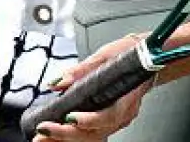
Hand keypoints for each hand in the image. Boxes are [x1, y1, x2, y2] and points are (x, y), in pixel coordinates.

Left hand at [33, 33, 151, 139]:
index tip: (69, 118)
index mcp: (126, 98)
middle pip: (95, 132)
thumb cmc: (129, 55)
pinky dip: (73, 135)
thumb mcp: (104, 56)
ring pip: (92, 137)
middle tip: (44, 130)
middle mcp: (122, 114)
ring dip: (66, 139)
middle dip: (67, 134)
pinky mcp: (109, 120)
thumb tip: (58, 82)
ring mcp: (117, 120)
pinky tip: (56, 133)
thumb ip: (80, 71)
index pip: (107, 116)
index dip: (88, 120)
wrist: (146, 58)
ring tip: (44, 137)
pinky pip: (92, 133)